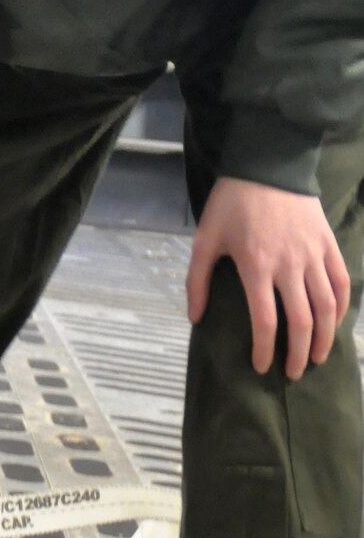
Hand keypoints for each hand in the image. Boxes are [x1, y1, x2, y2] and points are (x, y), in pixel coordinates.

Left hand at [187, 176, 351, 380]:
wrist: (268, 164)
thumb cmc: (231, 204)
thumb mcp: (205, 240)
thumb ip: (197, 281)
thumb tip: (195, 318)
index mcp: (256, 265)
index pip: (265, 319)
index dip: (264, 348)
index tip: (261, 366)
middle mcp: (289, 264)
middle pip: (301, 321)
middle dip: (299, 353)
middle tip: (293, 373)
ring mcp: (313, 254)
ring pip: (326, 306)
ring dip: (324, 337)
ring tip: (317, 357)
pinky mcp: (328, 244)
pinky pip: (341, 282)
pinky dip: (341, 308)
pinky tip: (334, 325)